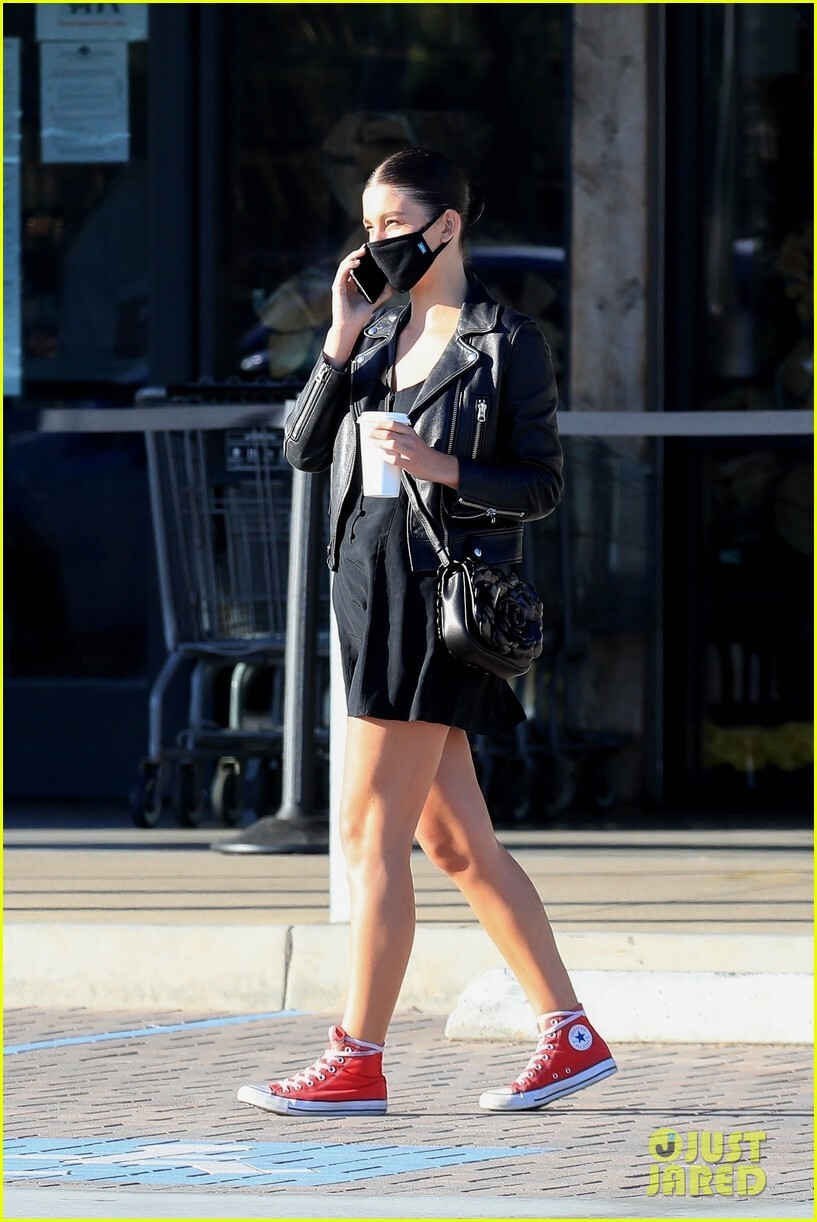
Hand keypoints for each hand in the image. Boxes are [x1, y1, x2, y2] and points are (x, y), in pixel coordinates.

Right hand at [324, 246, 392, 366]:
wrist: (351, 327)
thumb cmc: (360, 316)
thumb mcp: (374, 301)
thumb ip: (382, 293)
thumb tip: (391, 283)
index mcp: (353, 284)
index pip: (357, 267)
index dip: (363, 257)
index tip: (371, 251)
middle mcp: (346, 282)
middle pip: (351, 263)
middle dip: (358, 253)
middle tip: (367, 247)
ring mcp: (340, 284)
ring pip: (345, 265)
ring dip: (353, 256)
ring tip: (362, 252)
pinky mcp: (337, 287)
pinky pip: (342, 272)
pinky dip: (349, 265)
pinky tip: (357, 262)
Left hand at [368, 419, 459, 489]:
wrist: (437, 465)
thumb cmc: (423, 453)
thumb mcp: (414, 439)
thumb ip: (401, 436)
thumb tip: (382, 436)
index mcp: (410, 432)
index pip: (392, 424)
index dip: (379, 423)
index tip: (370, 424)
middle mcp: (410, 440)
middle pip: (389, 433)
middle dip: (374, 433)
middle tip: (366, 434)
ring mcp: (410, 452)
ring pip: (391, 444)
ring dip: (377, 443)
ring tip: (370, 443)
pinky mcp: (410, 464)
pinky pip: (395, 459)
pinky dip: (385, 456)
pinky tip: (379, 455)